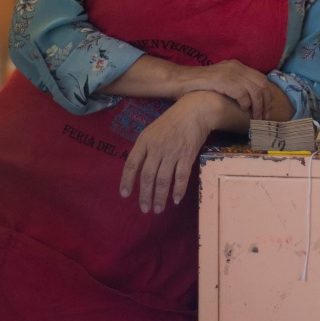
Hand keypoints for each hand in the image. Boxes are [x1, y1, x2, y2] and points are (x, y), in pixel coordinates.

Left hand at [119, 92, 217, 213]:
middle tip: (144, 209)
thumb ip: (144, 149)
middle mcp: (156, 148)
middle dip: (145, 195)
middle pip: (147, 176)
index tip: (124, 195)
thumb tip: (137, 170)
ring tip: (158, 209)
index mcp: (144, 140)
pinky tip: (175, 199)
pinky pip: (181, 177)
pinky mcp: (187, 156)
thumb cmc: (171, 121)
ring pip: (163, 180)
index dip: (127, 181)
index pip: (131, 164)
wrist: (194, 111)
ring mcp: (172, 152)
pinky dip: (178, 190)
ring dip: (160, 197)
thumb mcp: (152, 131)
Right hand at [177, 60, 272, 119]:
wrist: (180, 80)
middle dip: (266, 103)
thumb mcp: (221, 81)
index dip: (267, 96)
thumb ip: (235, 86)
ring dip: (258, 106)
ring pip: (254, 90)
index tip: (267, 110)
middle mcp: (236, 66)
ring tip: (256, 118)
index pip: (261, 79)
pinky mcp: (223, 80)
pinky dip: (245, 103)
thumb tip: (250, 102)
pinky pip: (242, 93)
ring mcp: (229, 72)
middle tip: (264, 117)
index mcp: (237, 66)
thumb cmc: (199, 85)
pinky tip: (242, 109)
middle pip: (262, 84)